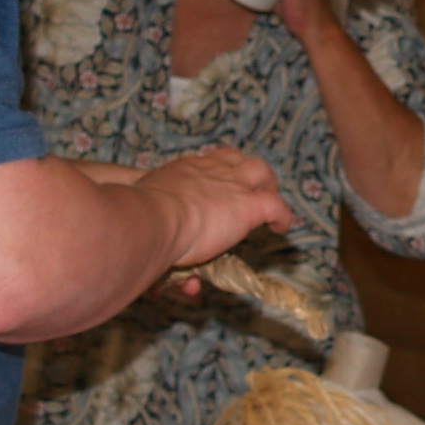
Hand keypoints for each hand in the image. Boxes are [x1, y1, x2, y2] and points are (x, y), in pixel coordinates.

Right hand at [136, 147, 290, 271]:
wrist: (153, 218)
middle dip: (245, 172)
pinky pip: (276, 206)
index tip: (220, 183)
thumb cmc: (142, 219)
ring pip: (261, 172)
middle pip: (236, 159)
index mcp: (185, 170)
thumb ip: (156, 229)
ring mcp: (233, 185)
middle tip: (250, 189)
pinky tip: (281, 228)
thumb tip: (158, 265)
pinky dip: (282, 216)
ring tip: (270, 203)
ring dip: (267, 186)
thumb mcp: (148, 214)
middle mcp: (210, 170)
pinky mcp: (249, 205)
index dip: (219, 170)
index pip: (209, 161)